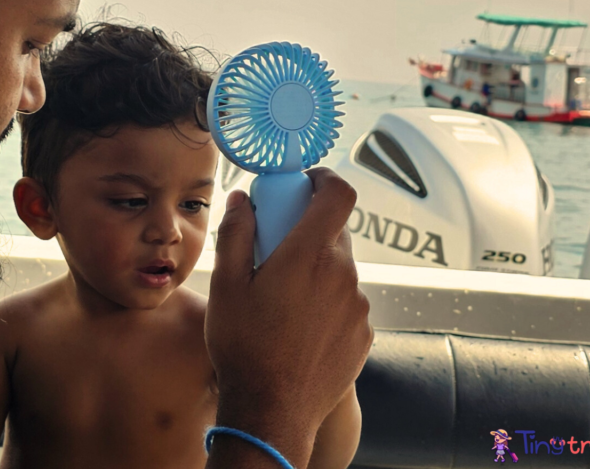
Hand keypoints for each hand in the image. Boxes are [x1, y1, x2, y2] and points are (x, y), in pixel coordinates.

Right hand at [205, 168, 371, 466]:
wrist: (272, 411)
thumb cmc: (245, 348)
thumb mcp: (226, 286)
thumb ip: (235, 234)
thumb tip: (242, 201)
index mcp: (309, 255)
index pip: (338, 193)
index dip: (324, 179)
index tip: (306, 182)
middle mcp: (343, 275)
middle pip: (335, 232)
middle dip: (307, 231)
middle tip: (276, 250)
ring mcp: (358, 307)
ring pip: (340, 270)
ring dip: (316, 271)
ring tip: (282, 301)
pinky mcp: (363, 334)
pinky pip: (347, 303)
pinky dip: (327, 302)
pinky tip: (298, 327)